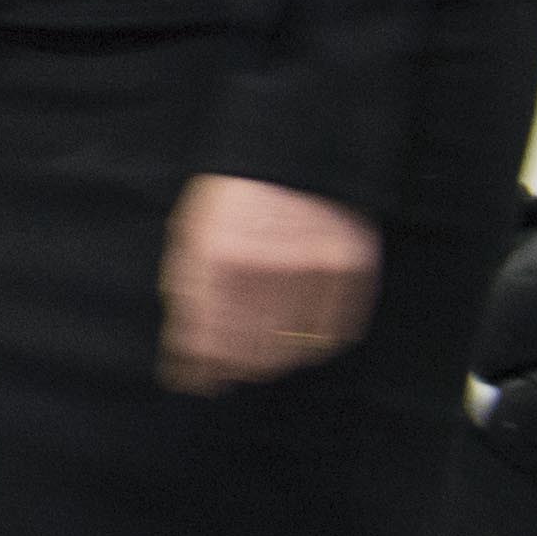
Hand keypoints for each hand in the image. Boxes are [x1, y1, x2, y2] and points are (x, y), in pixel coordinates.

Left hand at [160, 174, 380, 392]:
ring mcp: (312, 269)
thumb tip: (186, 356)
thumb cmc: (235, 198)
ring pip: (291, 349)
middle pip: (249, 352)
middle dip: (235, 369)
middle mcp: (265, 267)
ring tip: (263, 357)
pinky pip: (333, 335)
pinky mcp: (350, 270)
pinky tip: (299, 340)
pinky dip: (314, 345)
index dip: (199, 369)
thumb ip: (187, 293)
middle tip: (232, 371)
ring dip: (273, 361)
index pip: (206, 340)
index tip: (196, 382)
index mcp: (217, 257)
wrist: (295, 152)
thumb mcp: (193, 234)